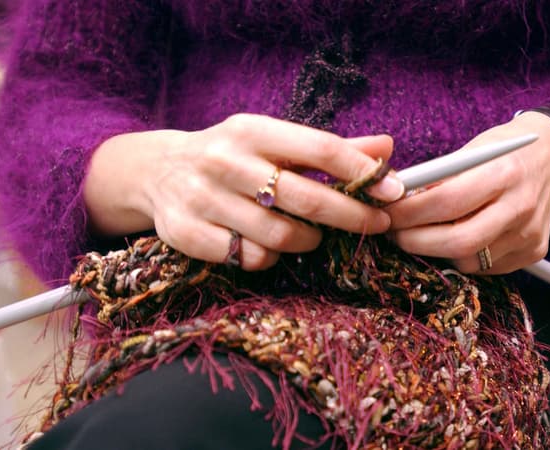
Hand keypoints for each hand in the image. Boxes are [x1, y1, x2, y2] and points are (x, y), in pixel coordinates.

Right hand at [84, 114, 404, 270]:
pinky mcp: (185, 233)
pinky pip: (246, 258)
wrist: (156, 171)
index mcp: (251, 130)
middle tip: (374, 225)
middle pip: (304, 198)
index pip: (319, 148)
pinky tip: (265, 245)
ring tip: (310, 235)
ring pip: (278, 236)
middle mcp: (224, 161)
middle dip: (350, 216)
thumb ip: (329, 149)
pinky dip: (265, 258)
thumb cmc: (232, 156)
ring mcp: (201, 199)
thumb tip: (387, 148)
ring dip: (306, 241)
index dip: (361, 171)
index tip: (392, 191)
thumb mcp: (273, 141)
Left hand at [385, 112, 549, 273]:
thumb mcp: (471, 150)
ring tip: (421, 236)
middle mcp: (521, 207)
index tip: (387, 214)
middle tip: (395, 234)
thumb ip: (439, 178)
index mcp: (504, 172)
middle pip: (458, 242)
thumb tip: (398, 201)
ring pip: (470, 260)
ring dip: (437, 252)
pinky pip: (487, 267)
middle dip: (416, 242)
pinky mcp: (534, 252)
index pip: (446, 201)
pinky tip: (452, 239)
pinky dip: (462, 256)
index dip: (409, 212)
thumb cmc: (503, 149)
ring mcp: (530, 234)